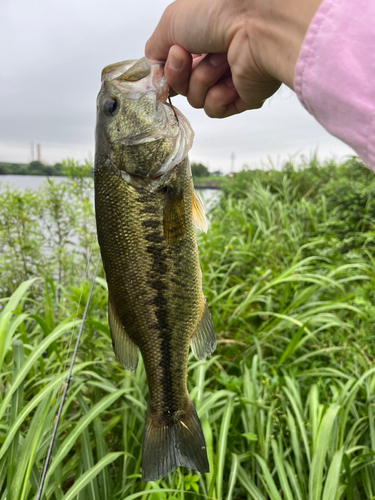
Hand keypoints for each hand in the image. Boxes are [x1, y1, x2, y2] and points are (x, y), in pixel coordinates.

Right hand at [145, 0, 321, 117]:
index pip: (172, 67)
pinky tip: (230, 80)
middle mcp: (214, 57)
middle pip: (181, 86)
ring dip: (203, 80)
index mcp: (199, 38)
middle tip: (190, 56)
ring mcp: (229, 78)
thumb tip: (154, 67)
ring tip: (221, 60)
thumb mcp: (171, 21)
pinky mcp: (242, 97)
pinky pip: (214, 110)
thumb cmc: (218, 12)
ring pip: (196, 99)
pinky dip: (218, 97)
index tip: (172, 56)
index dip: (168, 68)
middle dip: (180, 74)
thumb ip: (155, 47)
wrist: (256, 26)